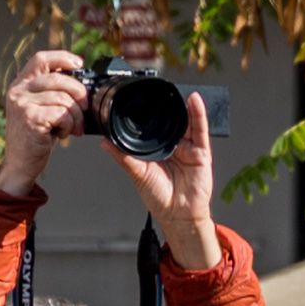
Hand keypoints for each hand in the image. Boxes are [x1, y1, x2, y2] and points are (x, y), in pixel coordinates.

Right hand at [0, 48, 86, 189]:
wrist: (21, 163)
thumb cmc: (36, 136)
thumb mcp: (40, 109)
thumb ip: (53, 93)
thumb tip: (82, 84)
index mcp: (20, 84)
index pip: (41, 59)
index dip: (62, 57)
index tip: (79, 64)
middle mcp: (18, 90)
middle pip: (58, 78)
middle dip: (79, 93)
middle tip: (86, 108)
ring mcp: (22, 104)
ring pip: (64, 99)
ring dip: (76, 116)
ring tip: (73, 128)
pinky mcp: (30, 118)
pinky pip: (62, 114)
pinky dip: (69, 126)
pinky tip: (63, 134)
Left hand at [109, 90, 225, 273]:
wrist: (178, 215)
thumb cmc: (158, 197)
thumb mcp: (137, 173)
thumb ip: (122, 156)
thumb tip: (103, 142)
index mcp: (157, 148)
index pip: (153, 125)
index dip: (148, 112)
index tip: (140, 97)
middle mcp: (173, 145)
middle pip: (170, 120)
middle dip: (167, 105)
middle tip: (159, 90)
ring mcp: (188, 148)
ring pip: (186, 121)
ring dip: (183, 105)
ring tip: (177, 90)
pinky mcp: (201, 152)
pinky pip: (200, 130)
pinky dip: (199, 114)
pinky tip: (195, 100)